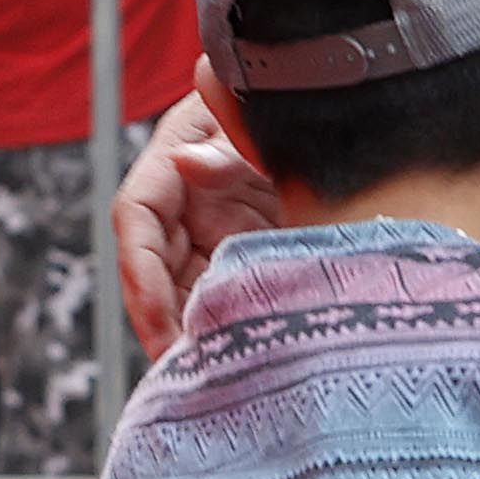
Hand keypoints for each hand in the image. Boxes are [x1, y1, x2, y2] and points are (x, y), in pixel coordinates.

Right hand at [114, 92, 287, 353]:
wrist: (342, 110)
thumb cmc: (296, 104)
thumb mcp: (265, 123)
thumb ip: (231, 145)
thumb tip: (188, 164)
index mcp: (178, 156)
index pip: (137, 215)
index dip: (141, 272)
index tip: (158, 321)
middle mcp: (188, 196)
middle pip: (157, 266)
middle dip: (164, 319)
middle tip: (185, 369)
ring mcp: (217, 225)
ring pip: (188, 287)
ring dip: (194, 329)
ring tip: (213, 374)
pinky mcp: (247, 248)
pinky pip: (227, 291)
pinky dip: (230, 323)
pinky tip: (244, 356)